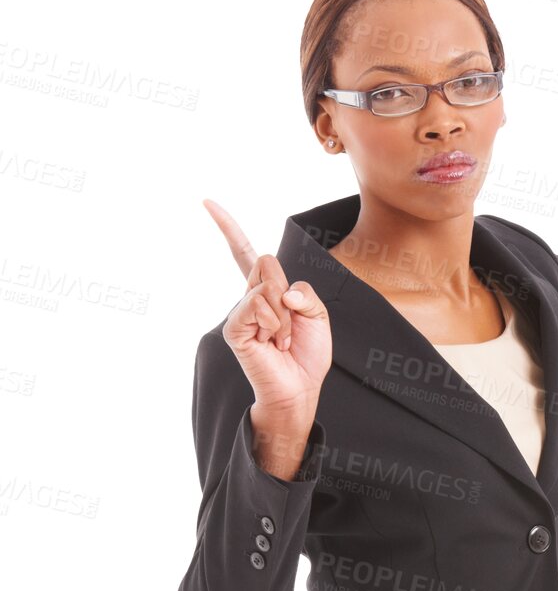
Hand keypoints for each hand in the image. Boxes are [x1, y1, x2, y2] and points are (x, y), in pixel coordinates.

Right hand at [204, 197, 332, 413]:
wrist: (301, 387)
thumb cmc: (307, 354)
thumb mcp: (318, 316)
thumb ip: (305, 293)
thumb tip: (281, 290)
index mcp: (267, 291)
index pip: (245, 254)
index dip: (228, 229)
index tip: (207, 202)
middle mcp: (249, 298)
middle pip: (267, 263)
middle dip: (287, 291)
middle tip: (289, 324)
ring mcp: (240, 312)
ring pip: (266, 286)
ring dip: (285, 317)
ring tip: (282, 340)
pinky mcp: (235, 328)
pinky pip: (256, 306)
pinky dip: (275, 324)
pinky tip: (273, 343)